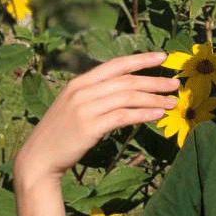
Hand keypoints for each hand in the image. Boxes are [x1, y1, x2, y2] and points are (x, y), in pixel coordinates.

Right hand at [14, 52, 179, 183]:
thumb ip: (97, 96)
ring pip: (128, 97)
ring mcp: (84, 108)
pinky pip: (123, 116)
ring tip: (172, 103)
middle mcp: (82, 91)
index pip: (115, 65)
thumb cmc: (62, 134)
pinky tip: (158, 115)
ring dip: (154, 99)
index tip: (163, 57)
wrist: (39, 158)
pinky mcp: (89, 127)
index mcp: (79, 82)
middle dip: (154, 81)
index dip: (140, 59)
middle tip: (176, 84)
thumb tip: (127, 90)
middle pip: (126, 81)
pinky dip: (143, 114)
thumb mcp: (75, 107)